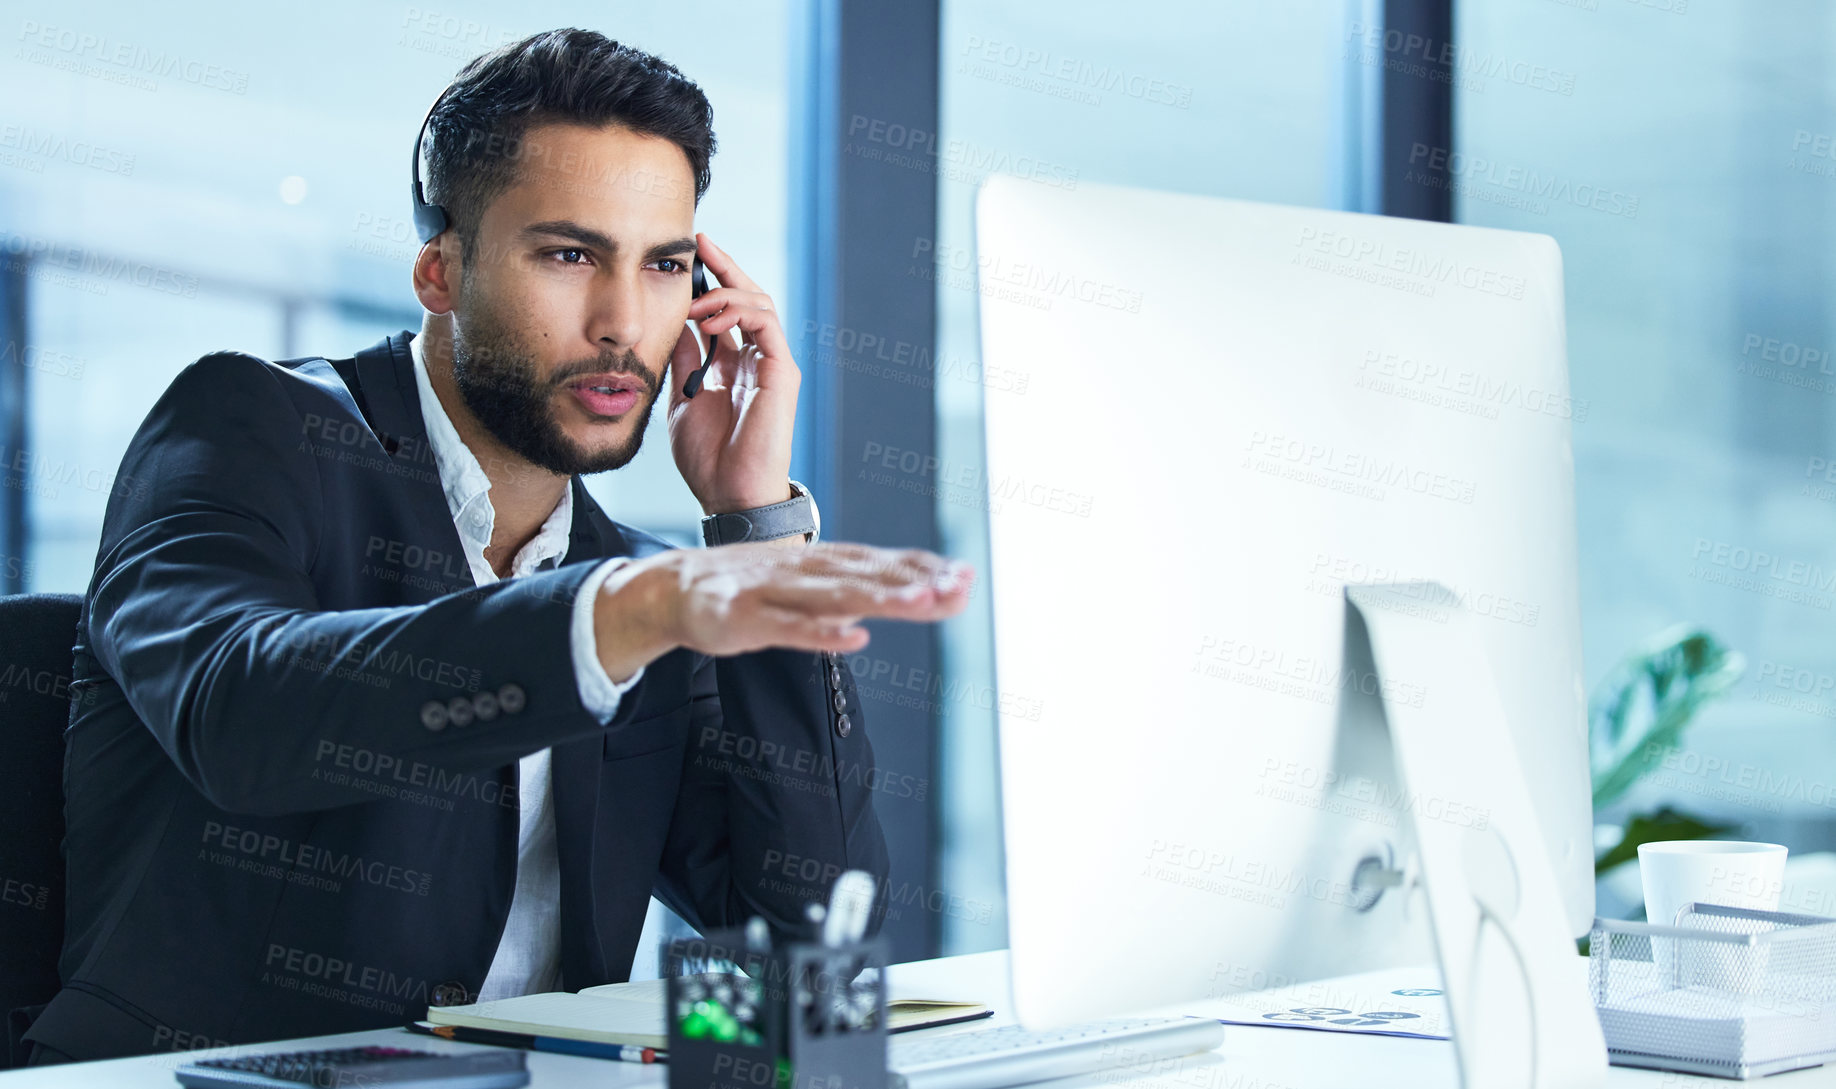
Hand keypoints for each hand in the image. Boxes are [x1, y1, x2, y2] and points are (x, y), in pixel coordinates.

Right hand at [593, 543, 973, 680]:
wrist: (674, 587)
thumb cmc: (751, 586)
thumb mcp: (811, 584)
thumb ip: (861, 591)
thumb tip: (916, 595)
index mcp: (824, 560)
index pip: (882, 561)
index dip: (924, 568)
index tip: (967, 578)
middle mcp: (806, 568)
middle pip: (869, 575)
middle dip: (916, 581)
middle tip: (961, 588)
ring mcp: (776, 590)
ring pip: (836, 595)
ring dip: (882, 598)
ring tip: (925, 602)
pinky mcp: (747, 617)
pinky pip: (789, 627)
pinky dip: (822, 633)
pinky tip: (855, 639)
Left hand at [667, 234, 798, 514]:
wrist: (729, 494)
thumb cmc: (708, 458)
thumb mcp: (682, 397)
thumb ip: (682, 359)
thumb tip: (672, 320)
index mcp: (734, 365)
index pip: (726, 310)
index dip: (711, 279)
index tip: (690, 253)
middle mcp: (757, 359)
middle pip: (748, 296)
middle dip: (723, 266)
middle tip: (698, 244)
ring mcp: (772, 364)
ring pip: (760, 302)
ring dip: (724, 293)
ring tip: (694, 303)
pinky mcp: (782, 372)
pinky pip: (767, 324)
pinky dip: (739, 312)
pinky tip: (711, 320)